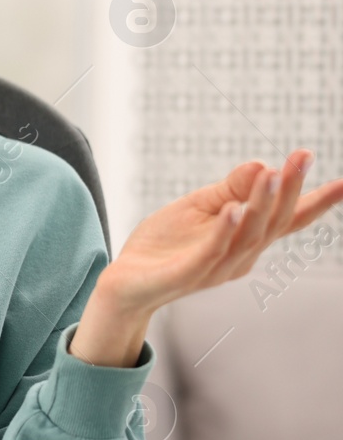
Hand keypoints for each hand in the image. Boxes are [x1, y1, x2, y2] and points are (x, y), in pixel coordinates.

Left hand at [101, 148, 342, 315]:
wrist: (124, 282)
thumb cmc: (164, 245)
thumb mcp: (197, 207)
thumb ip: (229, 189)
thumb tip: (262, 164)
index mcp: (245, 240)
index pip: (287, 220)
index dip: (315, 202)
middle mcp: (240, 257)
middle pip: (273, 223)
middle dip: (290, 189)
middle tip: (302, 156)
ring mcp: (215, 268)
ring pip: (247, 236)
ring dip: (261, 204)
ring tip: (272, 173)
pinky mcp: (186, 275)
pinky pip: (210, 252)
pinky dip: (224, 230)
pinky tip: (232, 208)